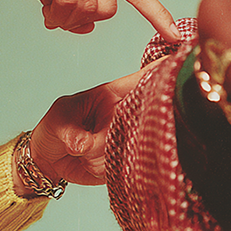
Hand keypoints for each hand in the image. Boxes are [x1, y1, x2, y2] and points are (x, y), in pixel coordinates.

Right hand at [0, 0, 179, 40]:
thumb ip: (78, 7)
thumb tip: (87, 27)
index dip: (157, 15)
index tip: (176, 37)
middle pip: (109, 10)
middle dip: (83, 22)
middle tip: (58, 18)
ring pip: (91, 8)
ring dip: (67, 20)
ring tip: (50, 12)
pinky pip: (69, 1)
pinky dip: (57, 15)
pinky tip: (45, 11)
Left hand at [13, 59, 162, 194]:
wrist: (48, 160)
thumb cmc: (54, 128)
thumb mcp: (57, 119)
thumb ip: (70, 130)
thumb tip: (81, 145)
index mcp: (113, 95)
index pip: (142, 80)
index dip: (162, 71)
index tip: (182, 62)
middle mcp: (126, 115)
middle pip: (147, 115)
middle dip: (133, 125)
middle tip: (105, 133)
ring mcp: (128, 138)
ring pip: (128, 146)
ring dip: (99, 153)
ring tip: (80, 150)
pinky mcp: (126, 161)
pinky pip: (120, 166)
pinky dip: (99, 167)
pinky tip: (86, 162)